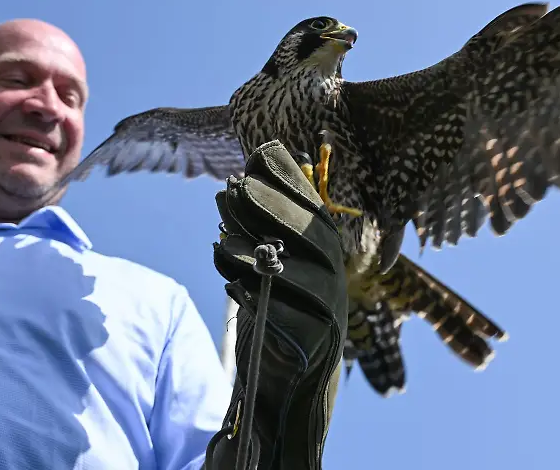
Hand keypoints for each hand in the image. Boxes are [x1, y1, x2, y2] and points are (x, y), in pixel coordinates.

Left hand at [206, 139, 346, 469]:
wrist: (287, 407)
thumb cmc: (275, 336)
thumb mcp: (271, 281)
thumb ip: (264, 241)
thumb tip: (237, 190)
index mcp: (330, 264)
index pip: (314, 214)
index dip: (290, 181)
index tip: (264, 151)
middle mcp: (336, 286)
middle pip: (308, 234)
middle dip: (272, 202)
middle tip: (237, 179)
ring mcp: (326, 316)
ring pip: (292, 265)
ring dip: (255, 234)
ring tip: (224, 208)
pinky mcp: (309, 345)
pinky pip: (277, 307)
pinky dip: (248, 283)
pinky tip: (224, 262)